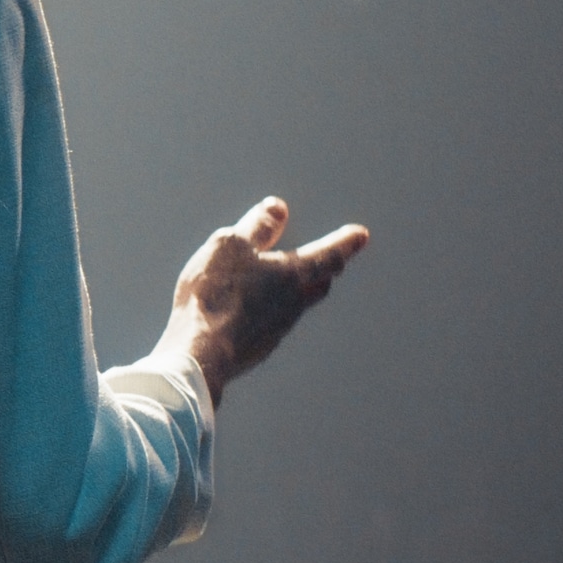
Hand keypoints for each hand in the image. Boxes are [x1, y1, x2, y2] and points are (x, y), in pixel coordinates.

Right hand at [159, 196, 368, 405]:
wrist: (201, 354)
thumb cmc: (214, 294)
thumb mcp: (230, 247)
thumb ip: (256, 227)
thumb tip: (278, 208)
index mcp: (291, 275)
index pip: (328, 255)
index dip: (345, 242)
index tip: (361, 235)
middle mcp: (292, 305)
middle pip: (320, 285)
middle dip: (327, 270)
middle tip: (334, 261)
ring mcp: (276, 331)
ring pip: (297, 307)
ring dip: (298, 292)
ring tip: (290, 283)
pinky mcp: (257, 349)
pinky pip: (270, 324)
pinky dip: (269, 312)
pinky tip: (251, 312)